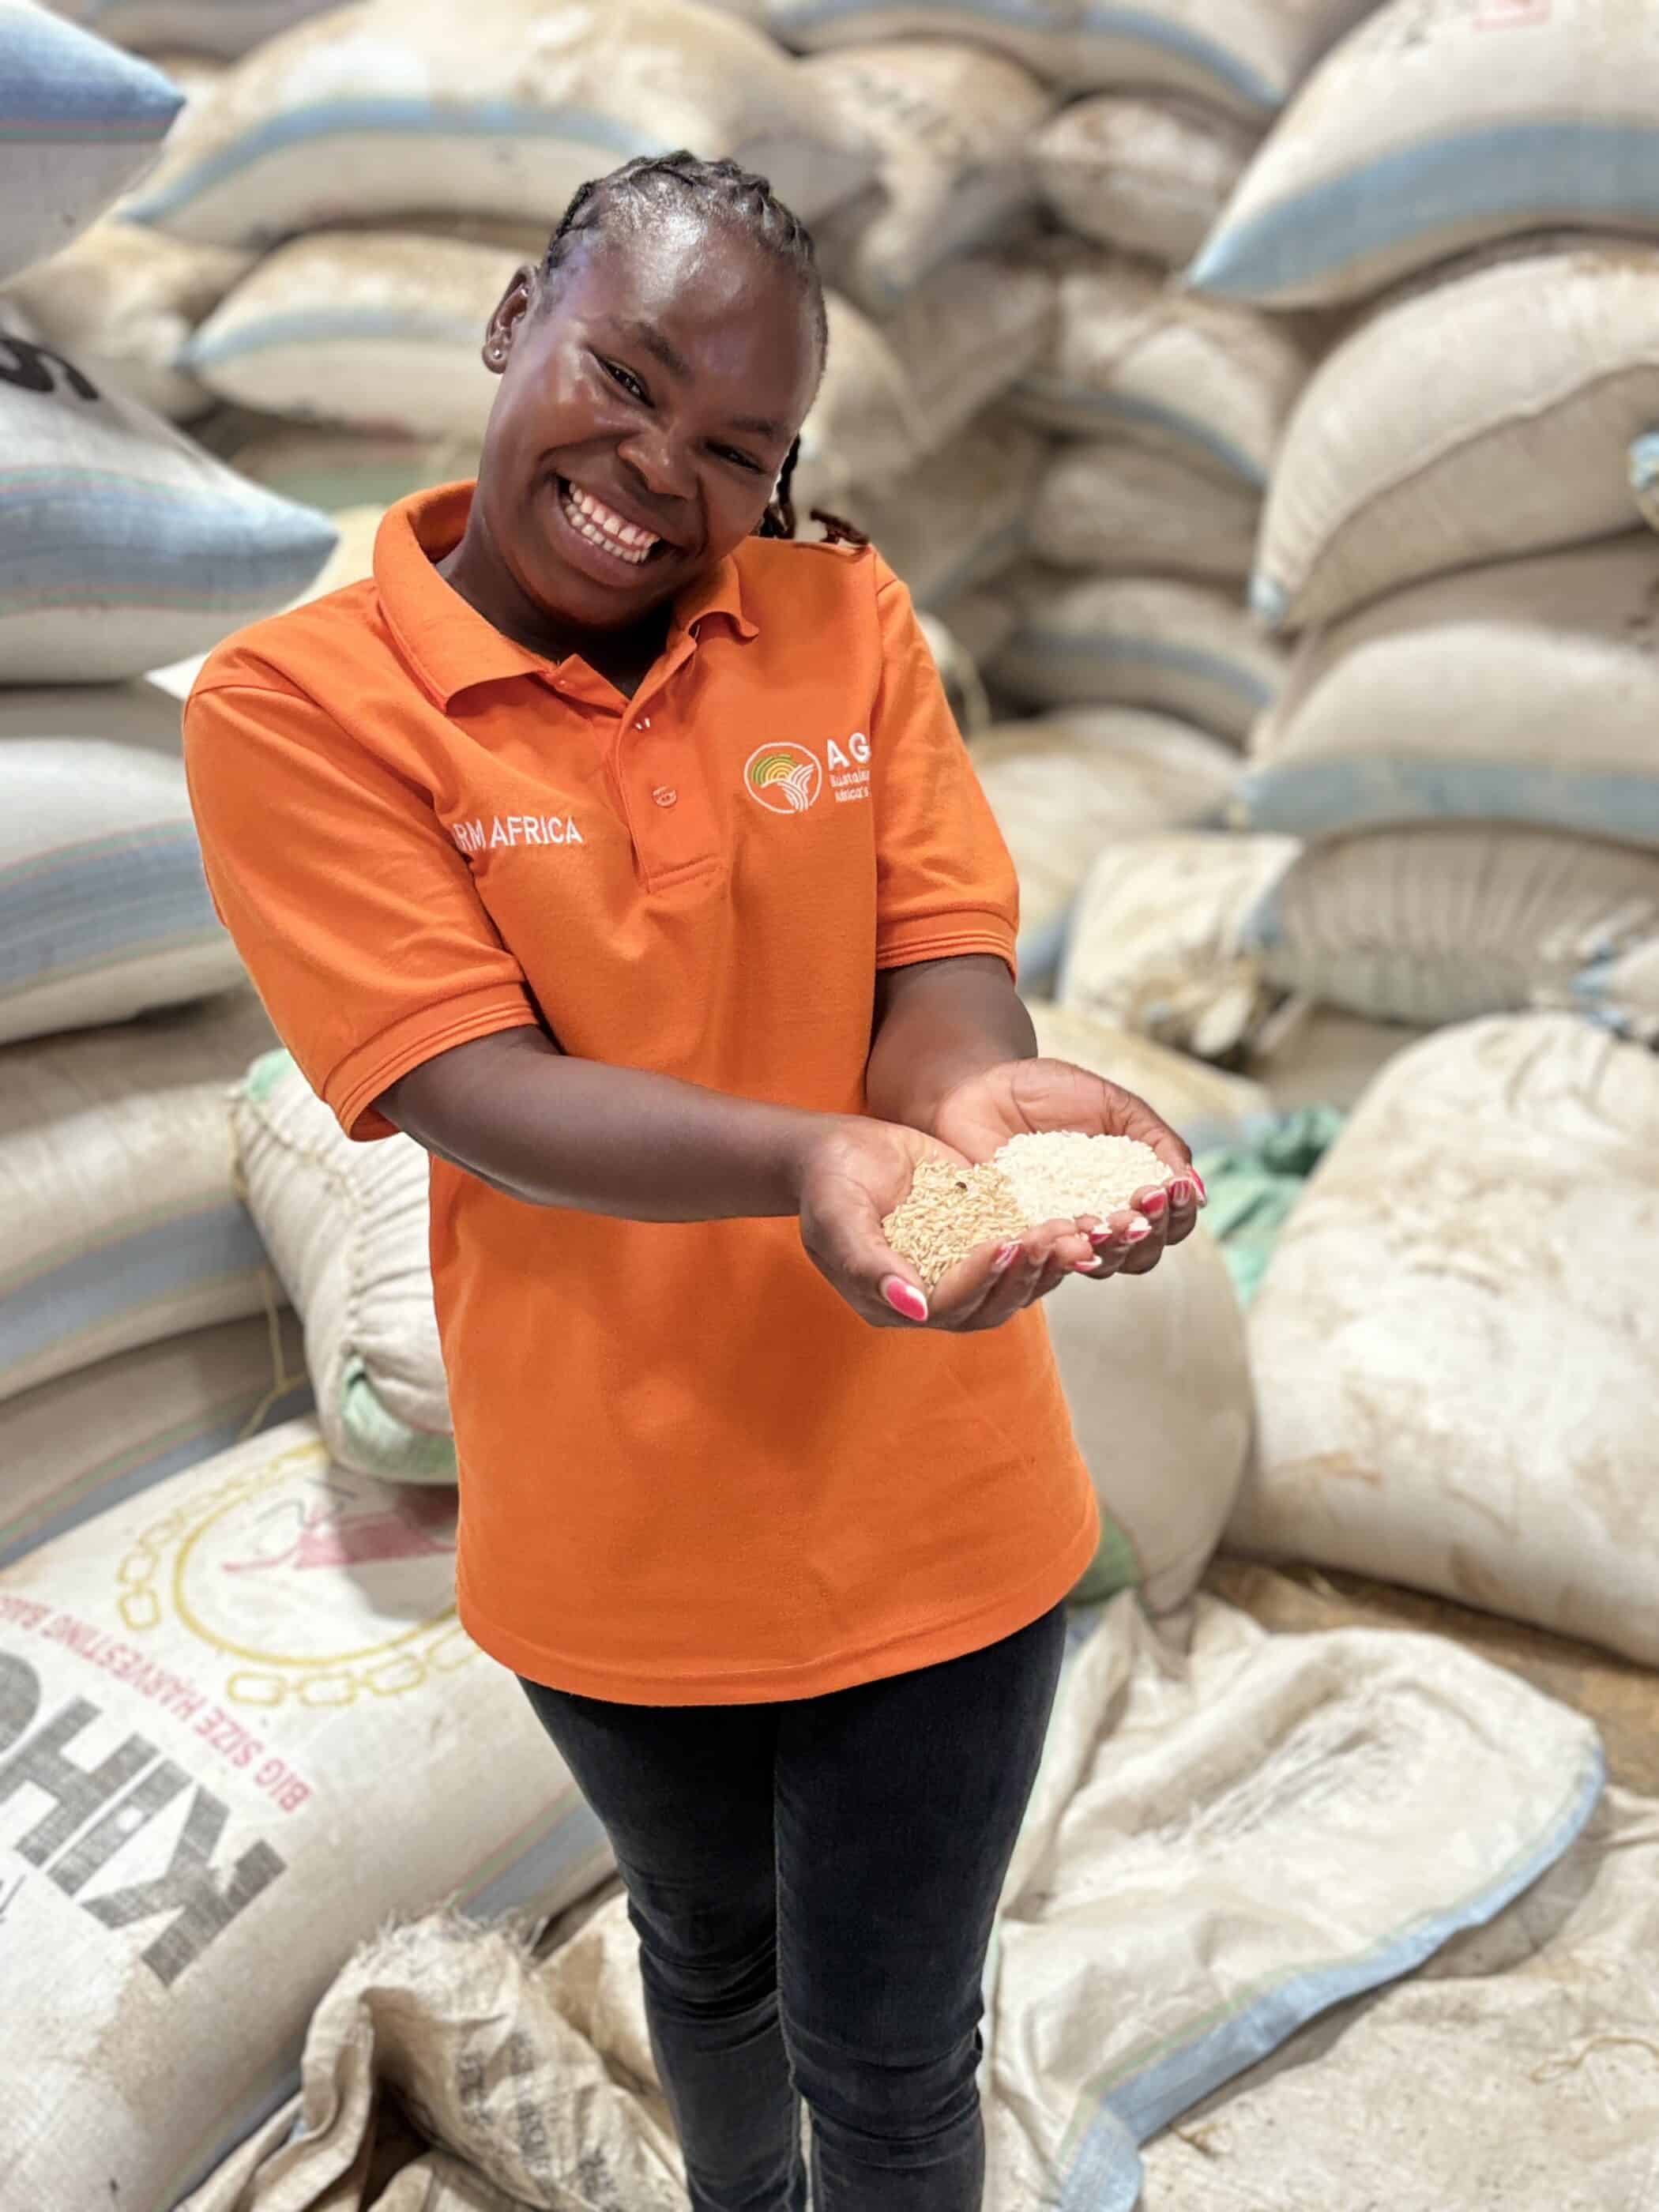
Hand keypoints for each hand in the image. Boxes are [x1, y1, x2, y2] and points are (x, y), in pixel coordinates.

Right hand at [797, 1116, 1112, 1332]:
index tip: (1004, 1242)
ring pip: (1016, 1284)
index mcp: (895, 1304)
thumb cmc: (828, 1185)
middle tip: (1050, 1235)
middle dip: (1025, 1272)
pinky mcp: (984, 1240)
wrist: (840, 1151)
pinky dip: (1053, 1241)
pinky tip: (1078, 1219)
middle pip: (992, 1304)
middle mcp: (934, 1297)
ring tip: (1072, 1228)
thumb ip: (869, 1264)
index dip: (980, 1278)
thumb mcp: (838, 1218)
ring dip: (1048, 1262)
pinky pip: (1024, 1251)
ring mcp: (962, 1270)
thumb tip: (914, 1308)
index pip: (949, 1306)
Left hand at [928, 1057, 1203, 1284]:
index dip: (1176, 1214)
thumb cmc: (1050, 1091)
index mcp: (1131, 1192)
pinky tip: (1072, 1237)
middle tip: (1139, 1205)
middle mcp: (1101, 1221)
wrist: (982, 1084)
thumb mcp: (1115, 1106)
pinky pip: (1046, 1256)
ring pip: (1101, 1263)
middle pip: (1142, 1254)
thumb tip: (1197, 1189)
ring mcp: (1060, 1233)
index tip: (1169, 1188)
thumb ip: (1157, 1143)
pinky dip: (1064, 1251)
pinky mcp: (1019, 1237)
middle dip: (1147, 1232)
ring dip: (1112, 1247)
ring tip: (1105, 1223)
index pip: (1171, 1223)